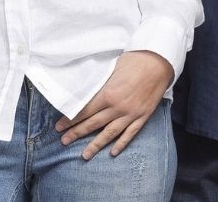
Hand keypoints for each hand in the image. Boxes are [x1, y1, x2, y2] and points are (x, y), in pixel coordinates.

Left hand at [54, 50, 173, 159]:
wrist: (157, 62)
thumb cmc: (134, 60)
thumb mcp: (112, 68)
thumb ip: (100, 82)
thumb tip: (86, 89)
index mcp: (108, 94)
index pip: (85, 111)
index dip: (71, 120)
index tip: (59, 127)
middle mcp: (117, 108)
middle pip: (93, 124)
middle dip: (77, 133)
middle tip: (64, 141)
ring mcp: (130, 114)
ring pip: (110, 133)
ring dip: (96, 145)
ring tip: (84, 155)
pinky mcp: (142, 116)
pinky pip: (130, 134)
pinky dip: (121, 144)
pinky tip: (113, 152)